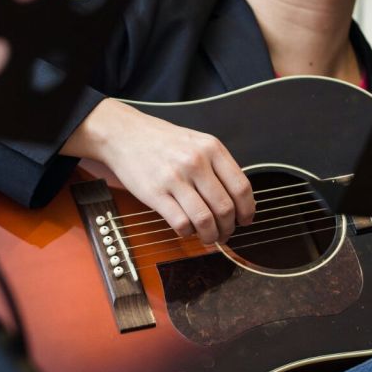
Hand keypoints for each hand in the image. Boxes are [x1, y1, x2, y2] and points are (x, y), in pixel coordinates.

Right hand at [61, 99, 254, 243]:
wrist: (124, 134)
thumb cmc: (162, 141)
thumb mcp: (197, 142)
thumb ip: (218, 166)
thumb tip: (238, 200)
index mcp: (211, 148)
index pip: (241, 187)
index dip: (247, 210)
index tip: (245, 220)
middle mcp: (196, 162)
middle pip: (225, 208)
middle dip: (229, 228)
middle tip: (225, 233)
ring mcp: (174, 178)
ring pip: (205, 220)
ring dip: (210, 236)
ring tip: (208, 237)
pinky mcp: (155, 194)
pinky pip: (181, 223)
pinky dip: (187, 233)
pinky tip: (186, 229)